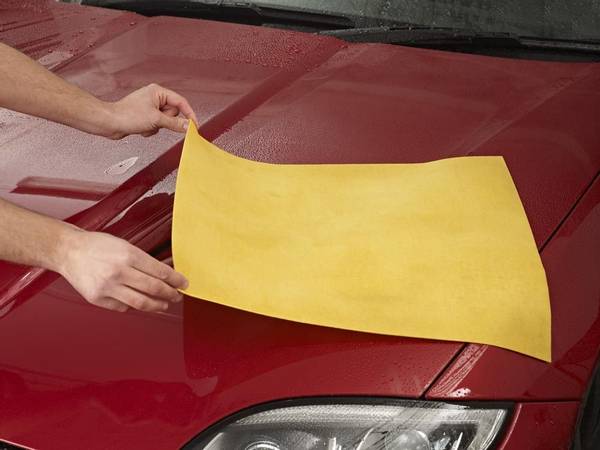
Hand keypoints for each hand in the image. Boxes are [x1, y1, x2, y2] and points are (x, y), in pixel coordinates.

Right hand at [58, 229, 187, 312]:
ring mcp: (107, 287)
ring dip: (157, 305)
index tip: (184, 284)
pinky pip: (123, 307)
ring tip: (164, 304)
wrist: (69, 251)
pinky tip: (138, 302)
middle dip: (170, 294)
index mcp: (128, 255)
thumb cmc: (98, 246)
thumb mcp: (125, 246)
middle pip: (153, 289)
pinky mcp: (98, 299)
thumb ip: (145, 261)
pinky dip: (133, 306)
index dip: (176, 280)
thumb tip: (167, 274)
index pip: (160, 272)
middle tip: (177, 296)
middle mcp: (118, 272)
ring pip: (141, 303)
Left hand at [105, 83, 197, 138]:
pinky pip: (157, 126)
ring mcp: (150, 108)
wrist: (110, 123)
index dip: (189, 114)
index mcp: (158, 91)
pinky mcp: (146, 117)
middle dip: (166, 121)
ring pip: (166, 121)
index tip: (194, 125)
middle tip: (157, 122)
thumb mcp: (156, 119)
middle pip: (173, 113)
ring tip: (146, 124)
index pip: (181, 102)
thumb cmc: (126, 115)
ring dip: (157, 127)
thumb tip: (188, 126)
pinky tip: (142, 128)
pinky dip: (151, 130)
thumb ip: (175, 123)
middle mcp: (155, 97)